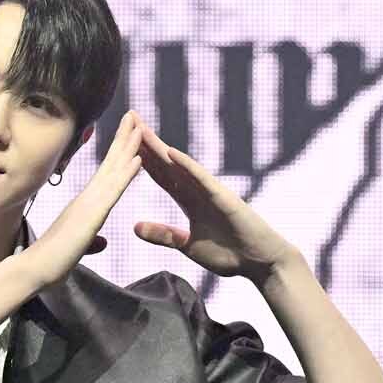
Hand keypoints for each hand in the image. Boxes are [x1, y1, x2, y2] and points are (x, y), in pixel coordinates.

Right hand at [28, 110, 144, 287]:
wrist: (33, 270)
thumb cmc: (50, 262)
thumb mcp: (78, 248)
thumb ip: (91, 242)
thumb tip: (101, 242)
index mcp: (84, 205)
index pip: (105, 174)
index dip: (118, 153)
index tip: (129, 133)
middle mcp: (86, 199)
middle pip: (110, 164)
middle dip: (123, 139)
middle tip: (134, 115)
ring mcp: (88, 205)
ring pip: (112, 171)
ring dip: (127, 147)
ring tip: (139, 125)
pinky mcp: (91, 216)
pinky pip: (113, 191)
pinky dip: (126, 174)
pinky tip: (139, 159)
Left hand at [130, 115, 297, 284]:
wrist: (260, 263)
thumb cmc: (229, 254)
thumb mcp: (187, 245)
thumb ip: (163, 234)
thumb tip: (134, 227)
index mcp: (189, 200)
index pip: (161, 175)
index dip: (141, 159)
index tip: (122, 143)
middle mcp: (198, 190)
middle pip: (167, 162)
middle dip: (147, 142)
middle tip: (127, 119)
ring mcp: (211, 191)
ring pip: (180, 164)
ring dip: (160, 146)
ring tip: (140, 128)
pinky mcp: (223, 197)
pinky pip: (201, 178)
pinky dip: (186, 165)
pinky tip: (170, 152)